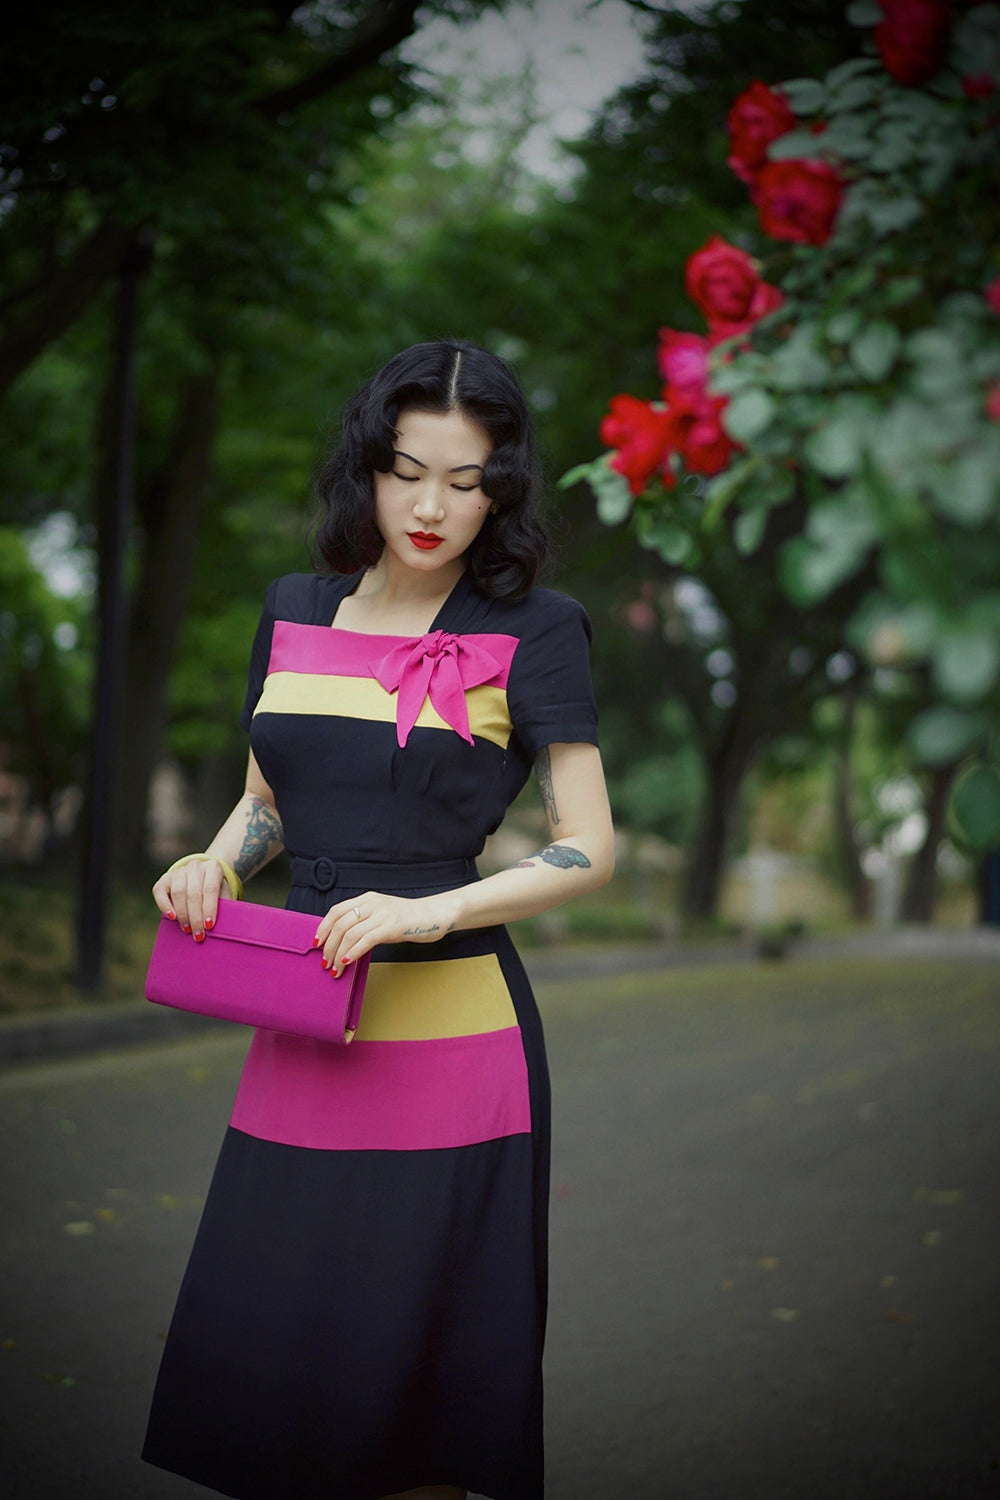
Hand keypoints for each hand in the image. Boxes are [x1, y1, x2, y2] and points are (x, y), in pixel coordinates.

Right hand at [152, 859, 233, 940]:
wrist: (201, 877)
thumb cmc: (215, 892)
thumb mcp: (223, 895)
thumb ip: (224, 907)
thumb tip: (222, 928)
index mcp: (213, 867)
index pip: (210, 888)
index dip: (209, 908)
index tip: (209, 926)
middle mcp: (196, 866)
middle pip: (194, 893)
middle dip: (196, 917)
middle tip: (198, 935)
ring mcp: (179, 871)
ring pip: (178, 892)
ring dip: (183, 914)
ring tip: (187, 929)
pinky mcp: (165, 878)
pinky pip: (160, 892)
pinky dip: (165, 906)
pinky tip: (172, 918)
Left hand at [313, 890, 460, 975]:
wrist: (437, 914)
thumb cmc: (411, 918)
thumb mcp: (384, 914)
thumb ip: (366, 922)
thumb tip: (345, 942)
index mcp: (368, 899)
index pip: (336, 911)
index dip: (323, 927)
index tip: (317, 943)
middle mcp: (373, 904)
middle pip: (340, 924)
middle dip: (329, 946)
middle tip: (325, 963)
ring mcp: (383, 914)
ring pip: (350, 934)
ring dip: (338, 954)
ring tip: (335, 969)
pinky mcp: (392, 926)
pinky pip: (367, 939)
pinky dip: (354, 952)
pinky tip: (348, 962)